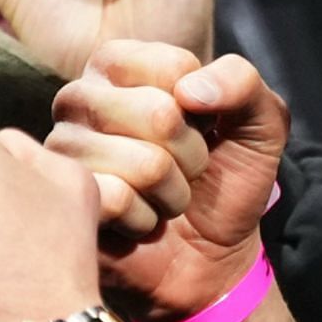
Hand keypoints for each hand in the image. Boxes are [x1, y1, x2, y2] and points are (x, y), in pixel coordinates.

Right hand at [48, 42, 288, 321]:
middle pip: (160, 114)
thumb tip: (190, 91)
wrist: (212, 257)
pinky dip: (146, 220)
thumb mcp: (259, 121)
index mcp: (118, 64)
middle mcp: (80, 98)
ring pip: (144, 164)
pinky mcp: (62, 200)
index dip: (205, 108)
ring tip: (162, 196)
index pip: (176, 68)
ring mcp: (64, 151)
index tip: (200, 126)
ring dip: (172, 192)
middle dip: (192, 155)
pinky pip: (117, 201)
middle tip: (183, 169)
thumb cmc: (227, 178)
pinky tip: (138, 221)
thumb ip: (240, 81)